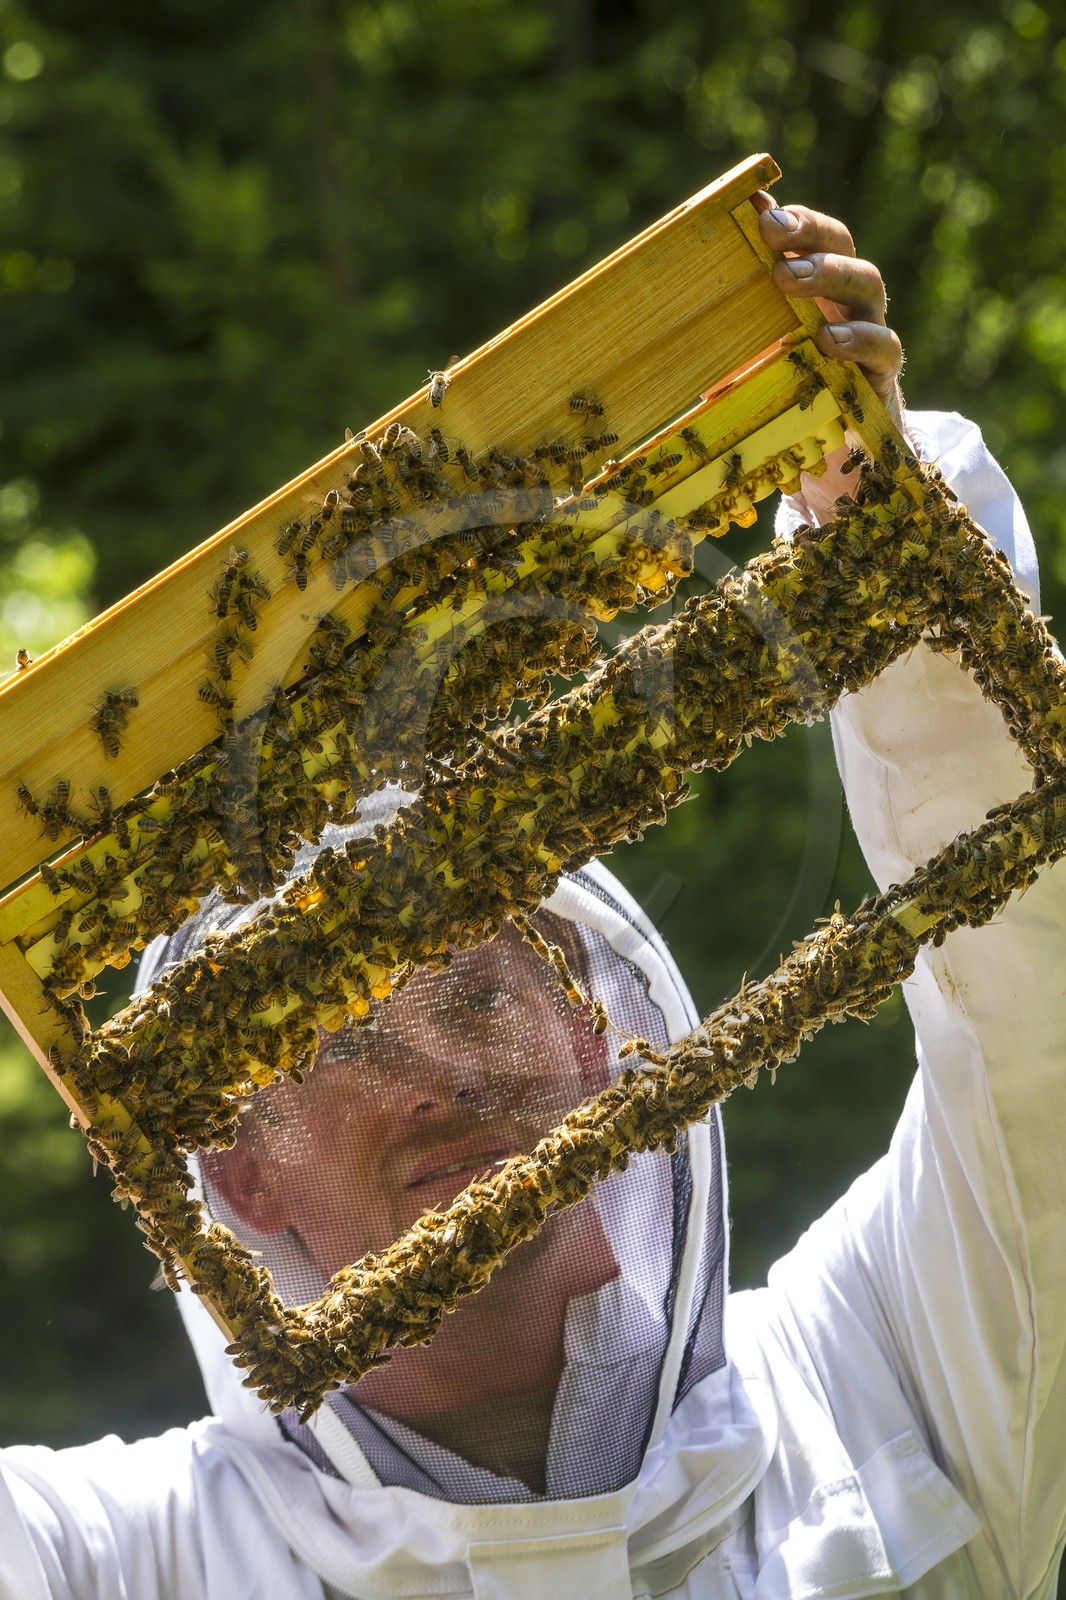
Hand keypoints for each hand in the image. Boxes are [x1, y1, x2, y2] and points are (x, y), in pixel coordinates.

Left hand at [755, 194, 904, 432]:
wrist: (835, 447)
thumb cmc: (788, 387)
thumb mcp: (754, 349)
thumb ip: (738, 313)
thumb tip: (698, 276)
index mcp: (819, 288)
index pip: (817, 235)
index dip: (796, 219)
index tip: (762, 214)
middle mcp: (848, 300)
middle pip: (844, 247)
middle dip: (809, 235)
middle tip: (771, 236)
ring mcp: (870, 332)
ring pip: (868, 284)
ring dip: (829, 274)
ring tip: (789, 280)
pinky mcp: (881, 375)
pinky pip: (883, 347)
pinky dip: (858, 339)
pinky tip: (828, 339)